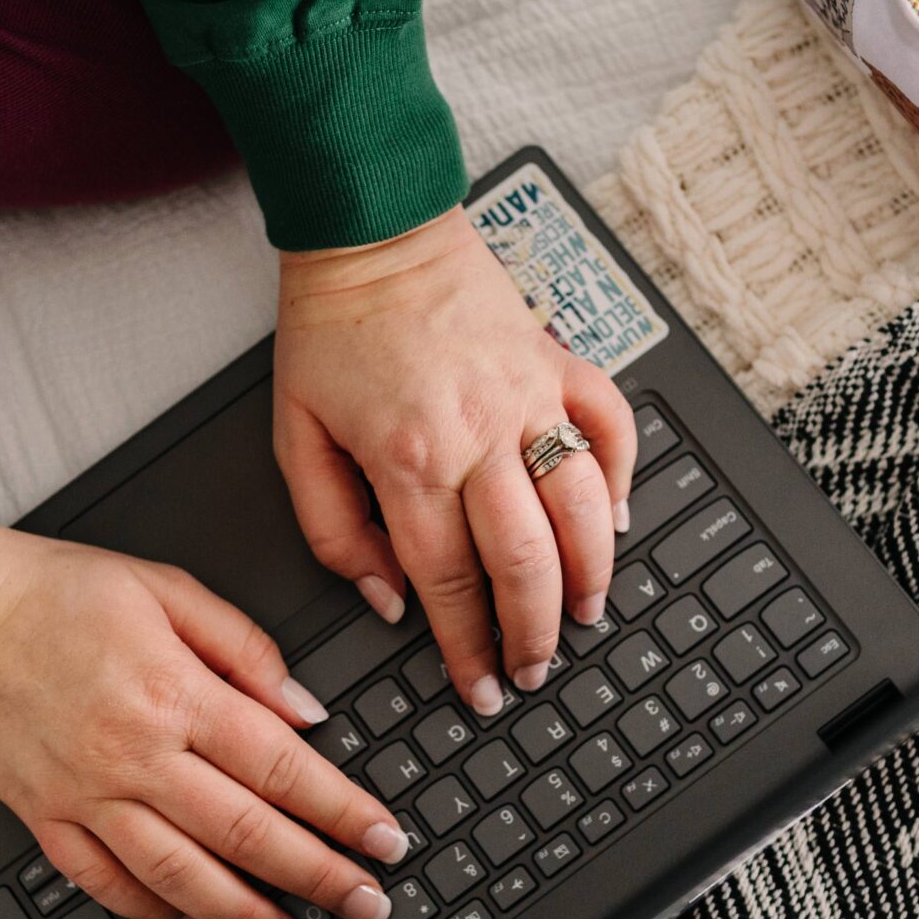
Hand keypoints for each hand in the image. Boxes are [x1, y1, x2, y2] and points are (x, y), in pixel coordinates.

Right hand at [0, 511, 408, 918]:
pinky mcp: (43, 817)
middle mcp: (133, 754)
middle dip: (319, 875)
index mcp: (173, 692)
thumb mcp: (165, 588)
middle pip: (246, 833)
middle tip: (366, 903)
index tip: (384, 840)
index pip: (283, 768)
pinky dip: (153, 911)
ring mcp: (85, 795)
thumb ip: (245, 648)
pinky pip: (105, 883)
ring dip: (244, 914)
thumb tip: (304, 711)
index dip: (344, 812)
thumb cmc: (48, 589)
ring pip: (180, 875)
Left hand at [274, 207, 638, 715]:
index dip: (467, 647)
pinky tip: (614, 518)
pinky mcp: (559, 361)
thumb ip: (333, 530)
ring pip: (584, 505)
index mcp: (409, 457)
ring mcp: (530, 394)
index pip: (449, 581)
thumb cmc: (330, 330)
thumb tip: (388, 598)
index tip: (477, 687)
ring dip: (591, 573)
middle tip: (532, 670)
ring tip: (582, 616)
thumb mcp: (295, 438)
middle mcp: (481, 432)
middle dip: (534, 633)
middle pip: (526, 560)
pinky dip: (622, 477)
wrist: (373, 231)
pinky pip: (613, 427)